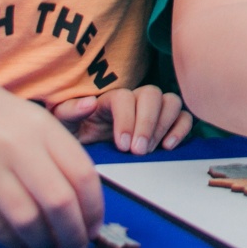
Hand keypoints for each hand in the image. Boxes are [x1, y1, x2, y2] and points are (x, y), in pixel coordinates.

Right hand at [0, 63, 103, 247]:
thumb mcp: (31, 121)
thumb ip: (59, 156)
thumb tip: (85, 207)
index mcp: (43, 127)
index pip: (84, 176)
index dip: (94, 210)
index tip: (94, 229)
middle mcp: (17, 145)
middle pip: (59, 202)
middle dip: (73, 236)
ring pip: (28, 220)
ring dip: (44, 245)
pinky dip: (15, 243)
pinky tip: (22, 245)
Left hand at [52, 85, 193, 154]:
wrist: (82, 153)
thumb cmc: (74, 135)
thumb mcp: (63, 125)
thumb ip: (69, 112)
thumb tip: (89, 103)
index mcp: (109, 99)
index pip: (125, 97)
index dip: (127, 119)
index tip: (123, 145)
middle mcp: (134, 99)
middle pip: (152, 94)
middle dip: (148, 123)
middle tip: (139, 151)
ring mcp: (152, 110)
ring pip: (171, 101)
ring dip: (165, 125)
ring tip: (154, 150)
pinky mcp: (165, 124)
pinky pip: (183, 116)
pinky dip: (181, 128)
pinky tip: (169, 146)